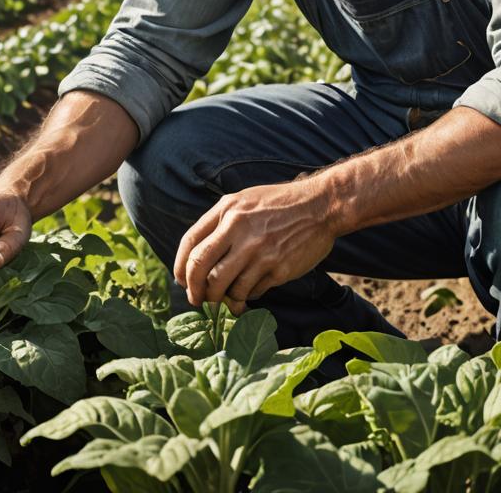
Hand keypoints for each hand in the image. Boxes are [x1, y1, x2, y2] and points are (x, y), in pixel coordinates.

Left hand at [173, 177, 336, 313]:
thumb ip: (221, 222)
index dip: (180, 267)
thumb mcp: (245, 200)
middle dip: (194, 290)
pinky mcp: (277, 269)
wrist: (321, 206)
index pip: (190, 242)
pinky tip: (249, 294)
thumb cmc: (280, 204)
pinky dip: (246, 297)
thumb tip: (198, 257)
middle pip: (200, 268)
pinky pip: (251, 292)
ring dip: (220, 299)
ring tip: (225, 301)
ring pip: (223, 286)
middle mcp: (238, 229)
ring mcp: (258, 251)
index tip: (182, 281)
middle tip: (198, 299)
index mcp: (227, 210)